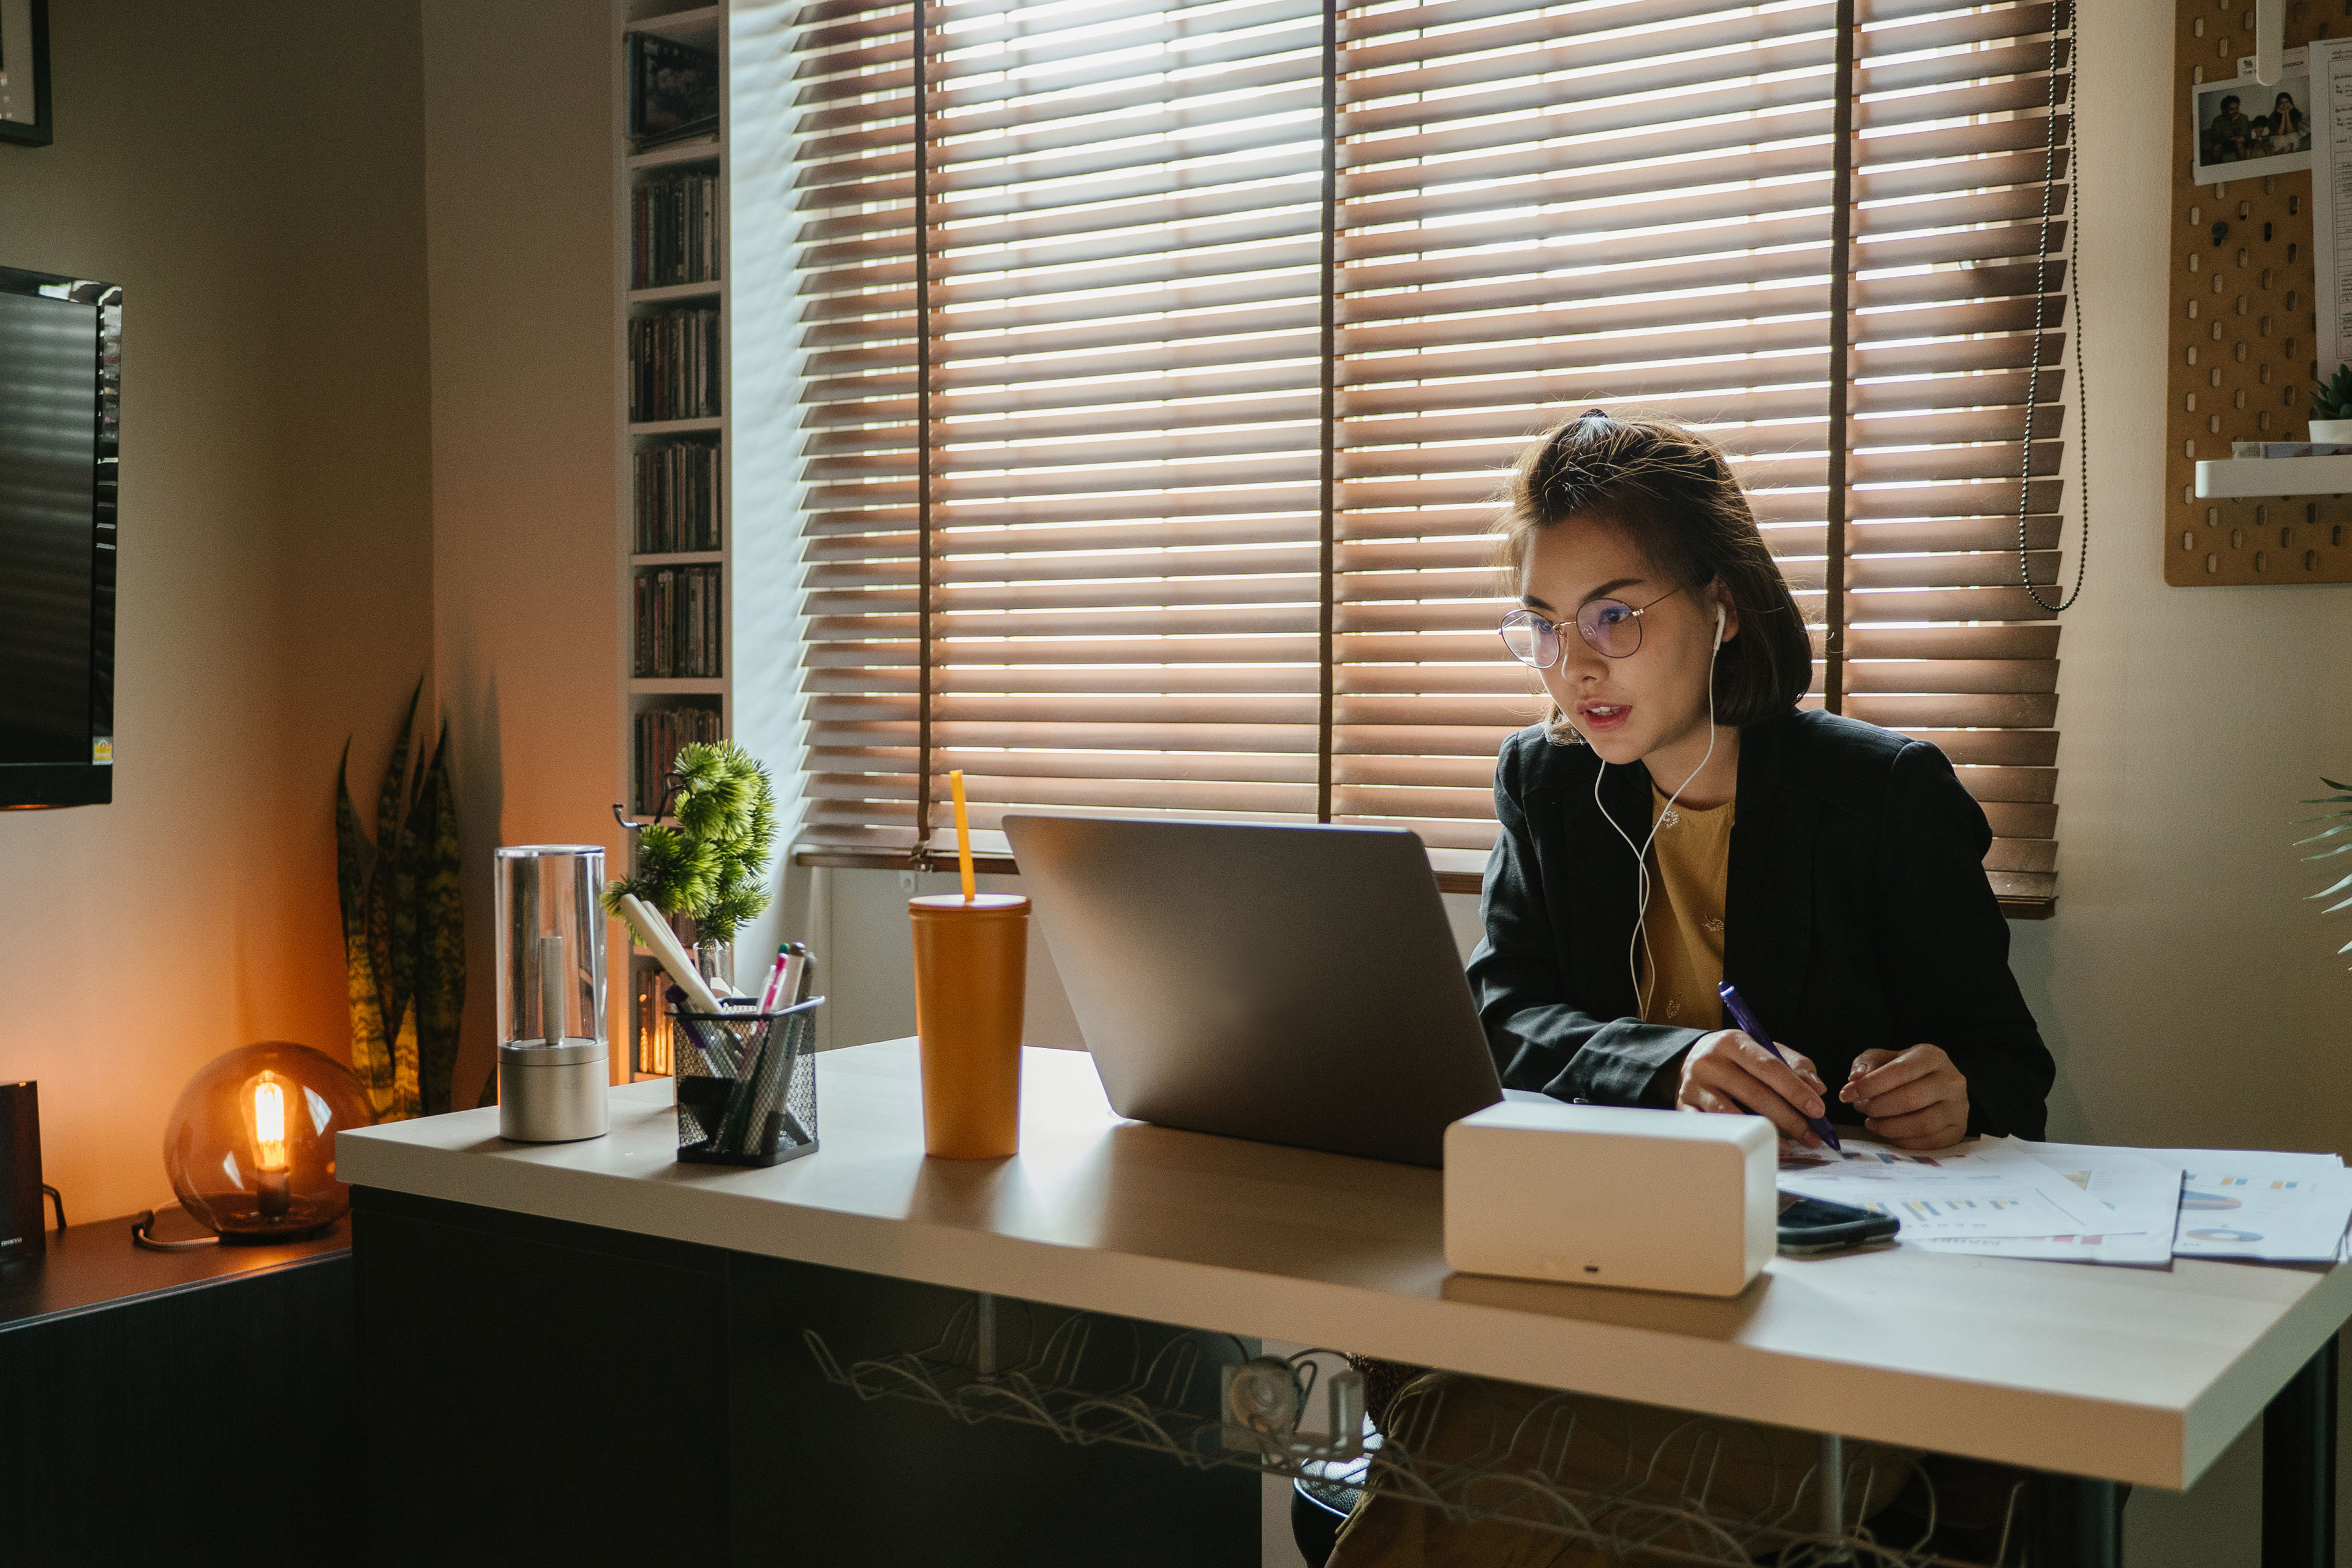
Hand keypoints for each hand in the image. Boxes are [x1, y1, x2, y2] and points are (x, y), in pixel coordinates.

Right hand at [1676, 1030, 1829, 1147]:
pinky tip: (1757, 1147)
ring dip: (1766, 1133)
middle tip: (1812, 1136)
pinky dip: (1737, 1140)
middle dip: (1789, 1118)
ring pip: (1733, 1115)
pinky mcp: (1683, 1108)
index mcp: (1733, 1042)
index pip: (1769, 1067)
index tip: (1818, 1110)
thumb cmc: (1737, 1059)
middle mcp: (1709, 1062)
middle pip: (1754, 1094)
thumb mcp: (1765, 1051)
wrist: (1691, 1060)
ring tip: (1790, 1146)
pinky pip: (1712, 1130)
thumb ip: (1795, 1066)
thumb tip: (1817, 1088)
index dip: (1795, 1090)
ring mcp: (1693, 1086)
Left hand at [1840, 1045, 1968, 1149]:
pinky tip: (1887, 1133)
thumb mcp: (1883, 1058)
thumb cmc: (1904, 1071)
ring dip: (1889, 1127)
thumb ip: (1866, 1064)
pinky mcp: (1959, 1129)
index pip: (1901, 1071)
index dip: (1870, 1085)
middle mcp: (1952, 1081)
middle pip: (1911, 1099)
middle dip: (1877, 1107)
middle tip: (1859, 1108)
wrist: (1934, 1085)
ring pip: (1922, 1123)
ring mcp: (1959, 1107)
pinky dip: (1904, 1141)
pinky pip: (1930, 1142)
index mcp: (1932, 1057)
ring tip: (1871, 1122)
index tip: (1846, 1094)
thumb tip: (1855, 1078)